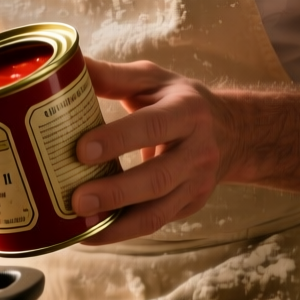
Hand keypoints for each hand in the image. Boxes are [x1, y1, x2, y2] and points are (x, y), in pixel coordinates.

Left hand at [72, 59, 234, 244]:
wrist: (232, 132)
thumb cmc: (178, 101)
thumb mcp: (152, 79)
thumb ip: (112, 76)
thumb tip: (67, 66)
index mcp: (186, 111)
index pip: (153, 125)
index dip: (117, 140)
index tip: (80, 150)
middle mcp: (197, 150)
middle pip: (157, 178)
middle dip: (116, 192)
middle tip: (76, 200)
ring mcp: (196, 183)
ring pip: (158, 212)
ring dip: (116, 224)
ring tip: (80, 225)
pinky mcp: (190, 206)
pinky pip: (154, 223)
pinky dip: (121, 232)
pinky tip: (91, 233)